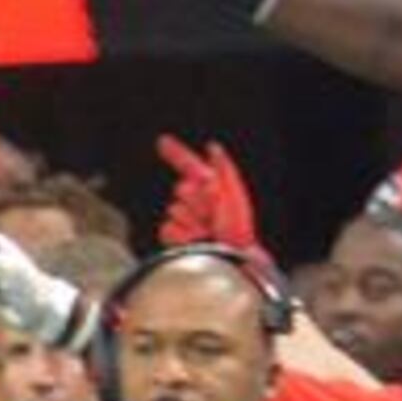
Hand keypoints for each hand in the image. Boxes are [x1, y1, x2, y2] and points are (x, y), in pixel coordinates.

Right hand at [156, 136, 261, 256]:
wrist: (233, 259)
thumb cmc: (239, 229)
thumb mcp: (234, 195)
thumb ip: (224, 168)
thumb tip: (212, 147)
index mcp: (211, 189)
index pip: (190, 166)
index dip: (177, 153)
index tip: (162, 141)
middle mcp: (196, 203)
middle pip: (182, 188)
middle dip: (199, 199)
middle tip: (214, 214)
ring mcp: (184, 220)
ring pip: (175, 209)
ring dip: (193, 220)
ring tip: (209, 231)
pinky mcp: (175, 238)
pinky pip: (167, 228)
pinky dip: (183, 234)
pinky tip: (196, 240)